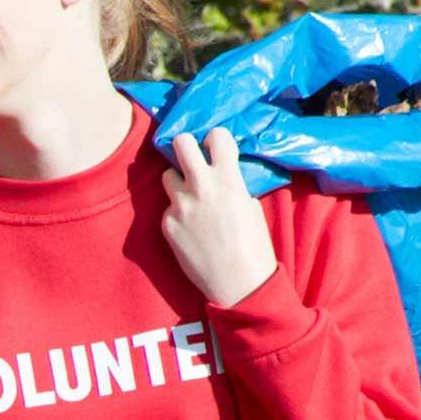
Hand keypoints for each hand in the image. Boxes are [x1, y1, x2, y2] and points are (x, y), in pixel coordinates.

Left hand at [159, 128, 278, 306]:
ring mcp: (179, 205)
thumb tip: (222, 175)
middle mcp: (200, 186)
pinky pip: (168, 208)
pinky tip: (190, 229)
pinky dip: (177, 213)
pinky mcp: (166, 224)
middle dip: (186, 146)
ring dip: (178, 182)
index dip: (216, 139)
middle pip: (180, 142)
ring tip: (191, 198)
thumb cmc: (254, 246)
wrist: (238, 283)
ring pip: (167, 176)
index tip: (216, 146)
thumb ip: (233, 185)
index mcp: (228, 179)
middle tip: (191, 156)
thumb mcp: (250, 206)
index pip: (216, 135)